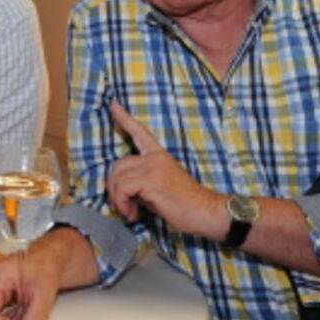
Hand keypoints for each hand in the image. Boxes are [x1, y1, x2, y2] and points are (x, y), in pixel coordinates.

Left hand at [107, 102, 223, 235]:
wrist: (206, 211)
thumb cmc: (185, 204)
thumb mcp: (161, 186)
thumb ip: (142, 181)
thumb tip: (123, 190)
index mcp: (159, 156)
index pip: (140, 133)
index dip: (124, 119)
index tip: (113, 105)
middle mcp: (154, 157)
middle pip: (118, 165)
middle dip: (114, 188)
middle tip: (124, 206)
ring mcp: (152, 166)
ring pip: (117, 178)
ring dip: (118, 199)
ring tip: (131, 212)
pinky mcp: (150, 179)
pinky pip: (122, 188)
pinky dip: (122, 203)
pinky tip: (133, 214)